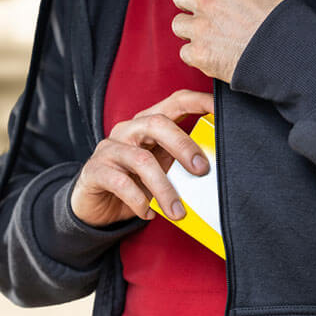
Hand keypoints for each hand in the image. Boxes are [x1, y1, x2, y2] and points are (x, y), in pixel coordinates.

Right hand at [71, 90, 214, 227]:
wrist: (96, 206)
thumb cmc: (134, 183)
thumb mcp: (162, 170)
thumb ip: (182, 163)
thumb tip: (214, 170)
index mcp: (148, 124)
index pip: (175, 102)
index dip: (199, 102)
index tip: (220, 111)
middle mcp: (127, 130)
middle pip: (157, 124)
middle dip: (183, 146)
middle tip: (202, 171)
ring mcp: (109, 149)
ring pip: (141, 160)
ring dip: (164, 188)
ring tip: (177, 211)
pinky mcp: (95, 171)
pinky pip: (121, 183)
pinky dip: (139, 201)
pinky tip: (148, 213)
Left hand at [172, 0, 288, 82]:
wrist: (285, 49)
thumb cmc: (278, 16)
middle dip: (190, 3)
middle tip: (205, 12)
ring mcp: (200, 27)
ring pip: (178, 24)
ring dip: (191, 29)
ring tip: (210, 34)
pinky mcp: (199, 53)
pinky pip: (185, 51)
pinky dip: (197, 53)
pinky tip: (214, 52)